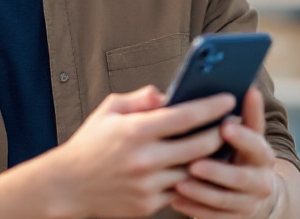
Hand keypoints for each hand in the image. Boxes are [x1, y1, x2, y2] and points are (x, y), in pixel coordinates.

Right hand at [40, 85, 234, 218]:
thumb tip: (168, 94)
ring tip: (221, 145)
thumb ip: (141, 98)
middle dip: (221, 133)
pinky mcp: (148, 205)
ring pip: (195, 171)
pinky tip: (199, 169)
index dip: (211, 106)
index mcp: (135, 130)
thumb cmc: (91, 143)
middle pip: (200, 145)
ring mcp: (147, 185)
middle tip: (233, 123)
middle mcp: (144, 158)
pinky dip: (191, 180)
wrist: (67, 185)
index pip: (185, 116)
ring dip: (211, 159)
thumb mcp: (109, 110)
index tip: (228, 98)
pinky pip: (180, 191)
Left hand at [172, 88, 280, 218]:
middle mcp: (260, 180)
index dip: (243, 136)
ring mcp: (249, 203)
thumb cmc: (238, 153)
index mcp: (262, 154)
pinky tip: (175, 199)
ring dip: (201, 192)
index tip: (226, 125)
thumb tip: (247, 87)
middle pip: (242, 178)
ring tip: (179, 183)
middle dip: (218, 171)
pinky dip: (195, 209)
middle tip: (194, 163)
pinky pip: (214, 217)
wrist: (251, 194)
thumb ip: (244, 115)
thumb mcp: (244, 135)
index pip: (257, 145)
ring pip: (225, 201)